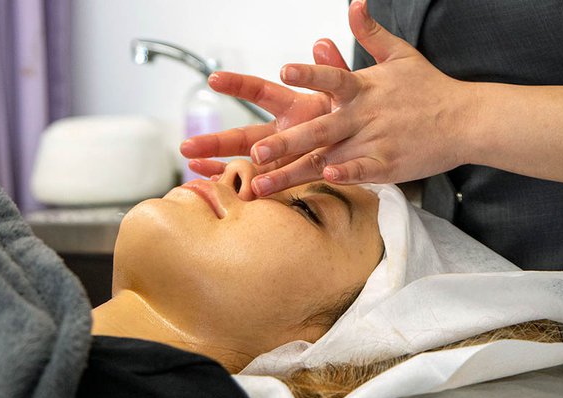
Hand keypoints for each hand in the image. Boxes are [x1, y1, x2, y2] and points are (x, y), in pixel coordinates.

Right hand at [179, 40, 350, 182]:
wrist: (375, 141)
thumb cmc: (359, 114)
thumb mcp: (350, 91)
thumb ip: (335, 70)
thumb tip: (323, 44)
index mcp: (294, 106)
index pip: (260, 92)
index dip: (238, 86)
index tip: (215, 79)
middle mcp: (282, 132)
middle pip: (243, 135)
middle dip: (215, 141)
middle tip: (187, 145)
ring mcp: (283, 157)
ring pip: (244, 161)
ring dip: (218, 164)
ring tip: (191, 165)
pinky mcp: (290, 178)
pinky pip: (260, 184)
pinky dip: (238, 186)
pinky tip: (212, 184)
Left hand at [243, 0, 480, 195]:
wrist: (466, 119)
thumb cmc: (429, 88)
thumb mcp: (400, 54)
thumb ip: (371, 33)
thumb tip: (354, 4)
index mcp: (363, 88)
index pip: (332, 78)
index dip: (309, 73)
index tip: (283, 69)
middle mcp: (364, 115)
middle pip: (320, 128)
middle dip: (287, 141)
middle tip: (256, 150)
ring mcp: (376, 142)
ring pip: (329, 158)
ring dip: (296, 171)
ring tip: (265, 182)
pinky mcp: (389, 165)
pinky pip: (362, 172)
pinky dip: (345, 176)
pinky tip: (325, 180)